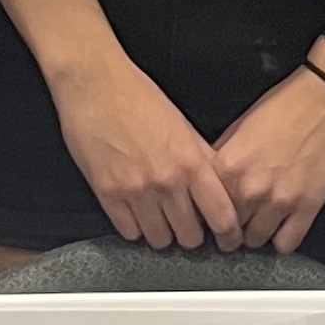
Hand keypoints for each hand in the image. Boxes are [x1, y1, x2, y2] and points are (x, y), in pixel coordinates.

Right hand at [48, 52, 239, 251]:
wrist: (95, 84)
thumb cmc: (139, 98)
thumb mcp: (183, 126)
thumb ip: (202, 159)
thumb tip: (220, 189)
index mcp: (191, 163)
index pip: (222, 217)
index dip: (228, 234)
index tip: (228, 239)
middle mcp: (166, 182)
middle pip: (190, 236)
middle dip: (192, 234)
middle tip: (188, 224)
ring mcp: (135, 191)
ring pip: (159, 240)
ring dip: (163, 233)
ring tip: (161, 219)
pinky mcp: (107, 194)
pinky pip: (129, 232)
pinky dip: (136, 227)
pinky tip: (137, 213)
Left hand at [210, 64, 324, 256]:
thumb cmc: (287, 105)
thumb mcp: (241, 126)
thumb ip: (223, 158)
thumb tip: (211, 183)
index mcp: (228, 166)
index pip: (205, 207)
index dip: (207, 211)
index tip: (211, 214)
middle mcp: (250, 188)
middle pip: (228, 229)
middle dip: (230, 227)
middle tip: (235, 221)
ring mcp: (280, 201)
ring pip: (255, 240)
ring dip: (255, 234)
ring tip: (258, 223)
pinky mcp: (308, 207)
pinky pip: (286, 243)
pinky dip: (282, 239)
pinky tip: (282, 226)